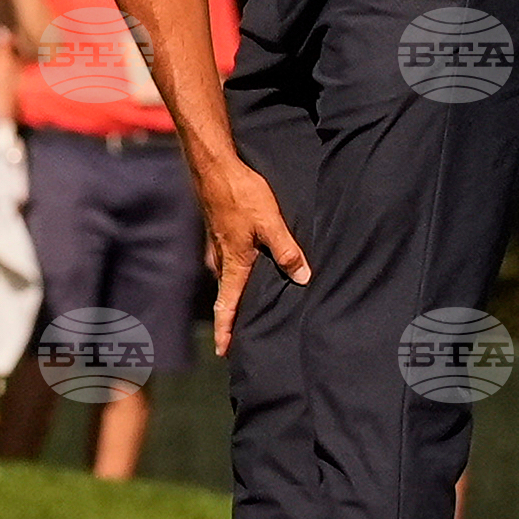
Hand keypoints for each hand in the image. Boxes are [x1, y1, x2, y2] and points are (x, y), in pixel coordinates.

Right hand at [198, 155, 309, 357]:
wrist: (214, 166)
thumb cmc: (240, 194)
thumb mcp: (270, 222)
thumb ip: (287, 250)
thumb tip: (303, 278)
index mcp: (233, 263)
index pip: (226, 306)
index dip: (226, 331)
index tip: (223, 352)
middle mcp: (221, 258)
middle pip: (225, 296)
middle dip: (231, 318)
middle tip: (238, 337)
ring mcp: (218, 245)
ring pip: (227, 277)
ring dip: (234, 294)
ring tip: (246, 307)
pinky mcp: (219, 231)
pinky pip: (228, 260)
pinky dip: (236, 273)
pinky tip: (247, 268)